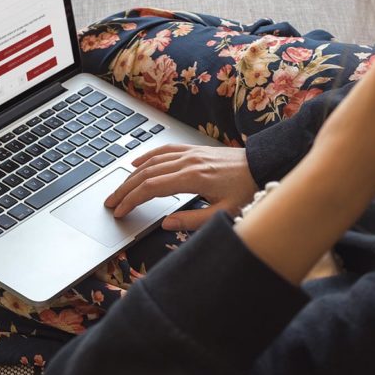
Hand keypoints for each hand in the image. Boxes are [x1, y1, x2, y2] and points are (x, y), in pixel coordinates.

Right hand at [104, 144, 257, 230]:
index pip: (151, 188)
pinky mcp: (194, 150)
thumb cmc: (248, 190)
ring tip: (118, 188)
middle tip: (110, 203)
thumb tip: (166, 224)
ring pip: (152, 161)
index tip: (119, 211)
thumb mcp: (223, 213)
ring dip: (131, 175)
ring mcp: (190, 153)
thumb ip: (193, 221)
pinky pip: (164, 150)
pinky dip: (147, 157)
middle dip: (124, 189)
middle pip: (145, 174)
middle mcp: (188, 162)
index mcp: (192, 178)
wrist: (264, 165)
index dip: (131, 200)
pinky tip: (137, 164)